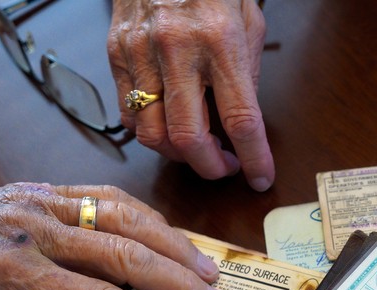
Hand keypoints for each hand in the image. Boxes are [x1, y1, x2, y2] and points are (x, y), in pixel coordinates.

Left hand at [0, 183, 229, 289]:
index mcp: (14, 280)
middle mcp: (33, 233)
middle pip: (126, 255)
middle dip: (179, 283)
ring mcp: (38, 202)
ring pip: (125, 218)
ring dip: (173, 245)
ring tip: (207, 271)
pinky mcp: (40, 187)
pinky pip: (105, 195)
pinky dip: (145, 217)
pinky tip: (169, 237)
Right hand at [109, 0, 274, 190]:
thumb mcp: (248, 24)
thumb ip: (247, 76)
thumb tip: (242, 127)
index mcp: (220, 42)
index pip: (240, 119)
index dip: (253, 158)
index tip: (260, 178)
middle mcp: (178, 49)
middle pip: (188, 138)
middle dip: (209, 167)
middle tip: (223, 167)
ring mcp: (141, 52)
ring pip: (152, 134)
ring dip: (178, 155)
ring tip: (197, 148)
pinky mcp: (117, 54)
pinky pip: (128, 115)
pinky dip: (150, 133)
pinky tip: (169, 126)